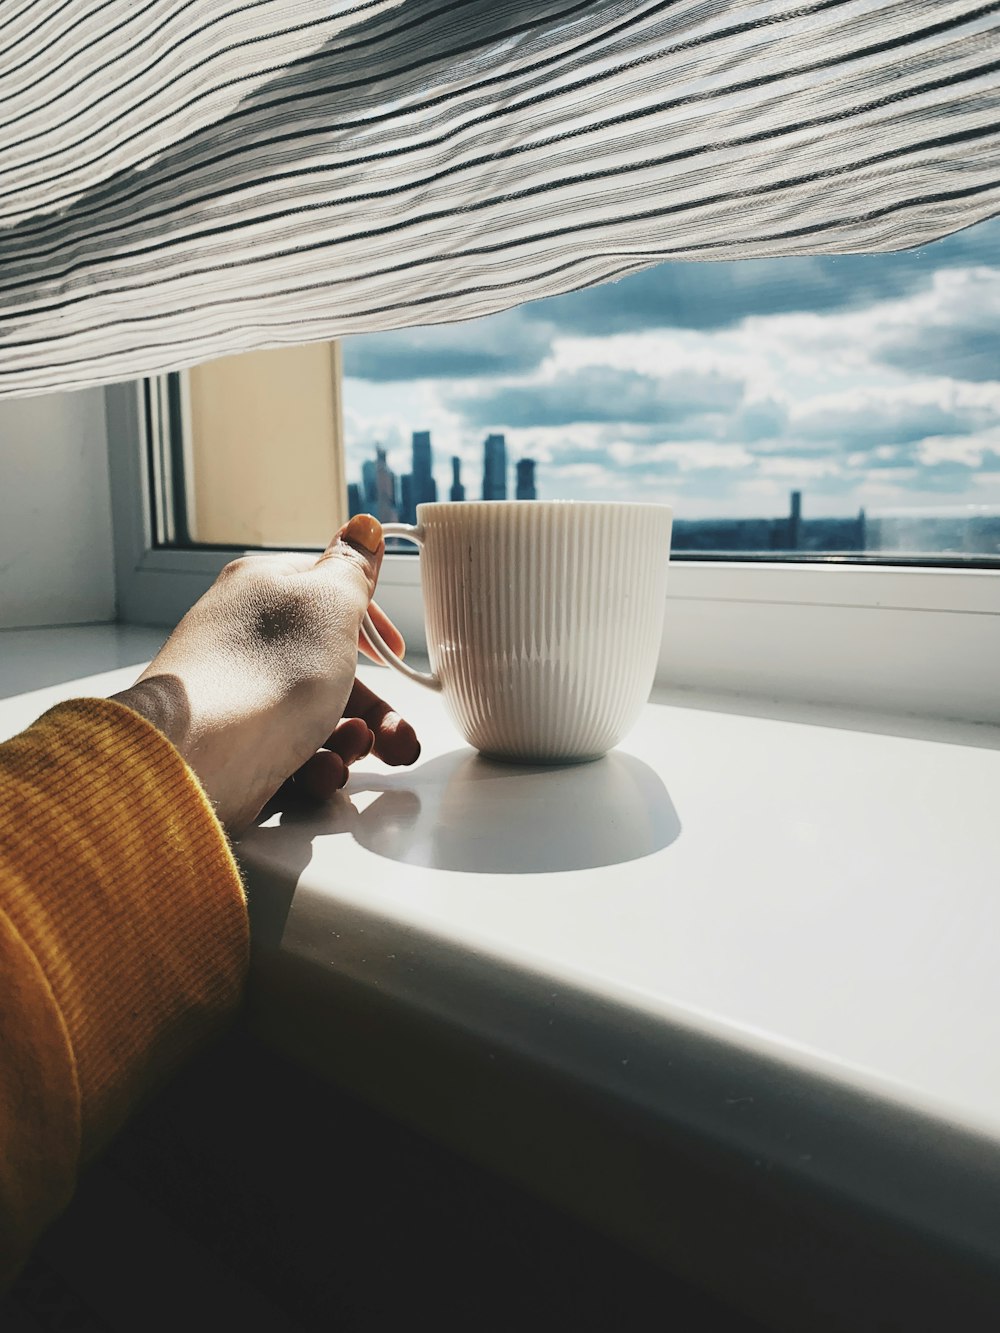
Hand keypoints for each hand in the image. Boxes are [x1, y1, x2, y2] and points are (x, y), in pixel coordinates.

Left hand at [113, 515, 419, 833]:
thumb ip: (354, 569)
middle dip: (371, 709)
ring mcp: (236, 692)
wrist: (199, 755)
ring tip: (350, 755)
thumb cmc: (269, 671)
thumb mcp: (330, 603)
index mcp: (264, 588)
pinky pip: (286, 751)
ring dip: (347, 740)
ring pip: (313, 715)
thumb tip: (364, 526)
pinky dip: (311, 764)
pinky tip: (319, 773)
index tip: (395, 655)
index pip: (327, 595)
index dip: (368, 627)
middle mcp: (244, 636)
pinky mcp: (231, 744)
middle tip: (396, 741)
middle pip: (328, 667)